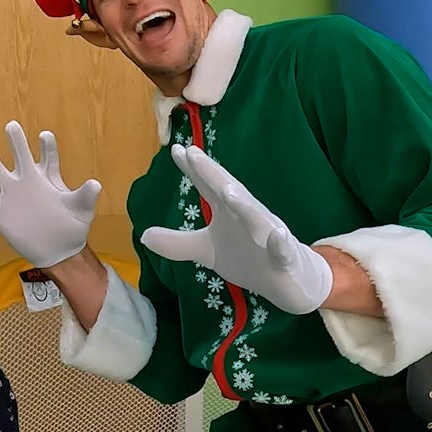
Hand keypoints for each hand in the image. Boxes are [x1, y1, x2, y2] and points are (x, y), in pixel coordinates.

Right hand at [0, 122, 102, 266]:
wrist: (56, 250)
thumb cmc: (72, 228)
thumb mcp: (81, 211)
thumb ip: (85, 197)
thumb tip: (95, 184)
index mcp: (49, 178)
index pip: (47, 156)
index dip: (47, 146)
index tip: (45, 135)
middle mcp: (30, 181)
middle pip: (21, 155)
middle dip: (17, 140)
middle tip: (12, 125)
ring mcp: (14, 194)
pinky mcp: (2, 209)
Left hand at [141, 145, 333, 313]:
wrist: (287, 281)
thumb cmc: (247, 257)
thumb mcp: (207, 251)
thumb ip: (178, 243)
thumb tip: (144, 236)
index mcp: (228, 212)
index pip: (208, 186)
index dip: (193, 170)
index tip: (175, 149)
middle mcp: (247, 216)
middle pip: (229, 192)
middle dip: (212, 174)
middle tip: (194, 154)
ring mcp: (268, 235)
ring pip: (256, 217)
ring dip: (243, 204)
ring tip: (227, 190)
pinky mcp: (285, 257)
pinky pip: (283, 248)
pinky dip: (279, 242)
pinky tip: (277, 235)